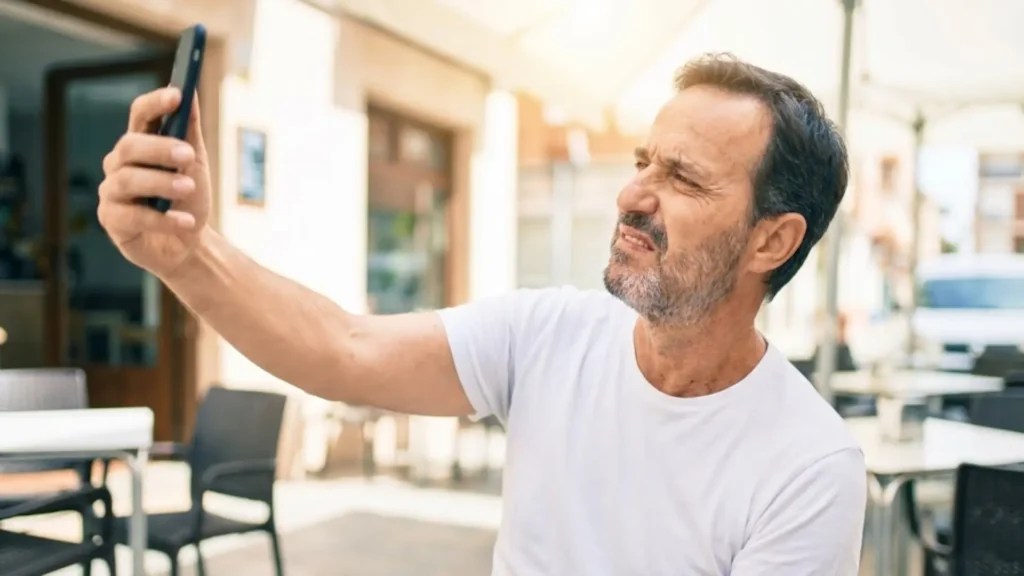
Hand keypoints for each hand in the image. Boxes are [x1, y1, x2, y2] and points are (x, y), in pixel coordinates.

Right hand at [98, 87, 211, 278]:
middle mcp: (119, 164)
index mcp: (141, 144)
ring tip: (189, 188)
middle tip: (188, 155)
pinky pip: (132, 216)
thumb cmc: (188, 199)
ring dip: (162, 183)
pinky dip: (163, 219)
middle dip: (160, 148)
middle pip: (130, 145)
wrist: (189, 244)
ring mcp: (112, 192)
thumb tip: (190, 91)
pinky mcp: (112, 221)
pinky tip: (187, 222)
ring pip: (128, 180)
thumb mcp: (195, 164)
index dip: (155, 103)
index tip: (177, 96)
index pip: (140, 115)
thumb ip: (190, 130)